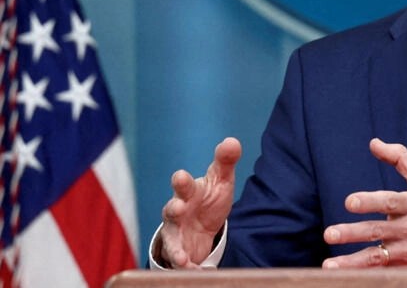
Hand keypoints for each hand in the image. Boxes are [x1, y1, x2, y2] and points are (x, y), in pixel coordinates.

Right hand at [157, 137, 241, 267]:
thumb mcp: (220, 180)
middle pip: (171, 208)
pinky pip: (177, 258)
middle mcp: (177, 209)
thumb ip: (225, 161)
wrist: (202, 223)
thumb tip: (232, 141)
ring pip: (171, 238)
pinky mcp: (178, 249)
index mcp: (189, 191)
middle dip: (173, 207)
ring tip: (182, 257)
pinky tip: (189, 269)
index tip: (181, 176)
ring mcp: (175, 231)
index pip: (183, 183)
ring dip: (175, 246)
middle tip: (177, 207)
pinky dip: (183, 264)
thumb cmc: (209, 197)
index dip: (182, 180)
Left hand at [322, 138, 406, 267]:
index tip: (350, 202)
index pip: (390, 202)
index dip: (369, 201)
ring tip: (329, 266)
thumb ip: (400, 158)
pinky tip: (346, 279)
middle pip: (378, 231)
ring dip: (352, 263)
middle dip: (352, 233)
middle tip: (330, 234)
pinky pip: (385, 274)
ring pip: (377, 258)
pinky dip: (367, 277)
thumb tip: (374, 143)